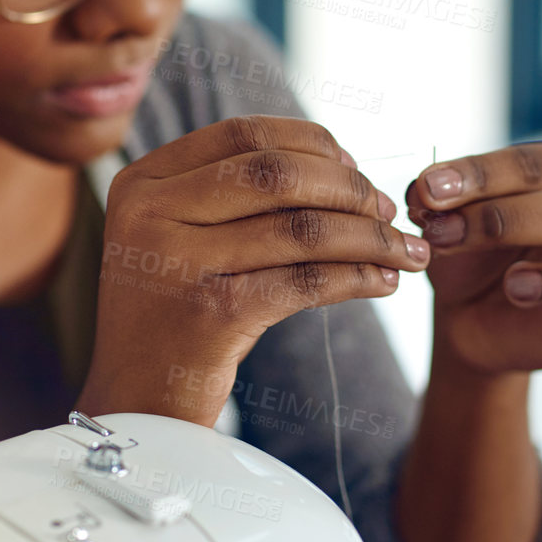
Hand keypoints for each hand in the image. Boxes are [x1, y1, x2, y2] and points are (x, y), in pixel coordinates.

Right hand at [77, 115, 430, 424]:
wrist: (137, 407)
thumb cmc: (172, 318)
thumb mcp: (178, 239)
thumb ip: (231, 196)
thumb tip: (339, 165)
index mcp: (142, 183)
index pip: (245, 134)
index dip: (314, 144)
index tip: (355, 168)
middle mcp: (151, 214)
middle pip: (278, 173)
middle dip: (349, 188)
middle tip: (388, 211)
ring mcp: (179, 264)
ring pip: (302, 229)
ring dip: (369, 237)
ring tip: (404, 251)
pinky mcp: (213, 316)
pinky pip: (307, 281)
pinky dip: (357, 277)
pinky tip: (382, 282)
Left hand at [405, 141, 541, 375]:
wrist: (468, 317)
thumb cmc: (470, 253)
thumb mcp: (445, 223)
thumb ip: (435, 201)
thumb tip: (424, 191)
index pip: (538, 165)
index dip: (481, 175)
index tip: (428, 191)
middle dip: (503, 221)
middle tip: (442, 238)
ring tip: (512, 285)